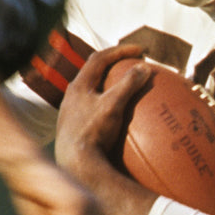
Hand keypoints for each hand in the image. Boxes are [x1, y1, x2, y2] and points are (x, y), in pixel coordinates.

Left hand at [54, 44, 152, 183]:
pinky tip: (117, 117)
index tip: (139, 50)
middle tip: (131, 64)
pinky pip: (91, 110)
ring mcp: (70, 113)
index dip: (120, 51)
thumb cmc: (93, 133)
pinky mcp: (73, 129)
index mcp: (78, 86)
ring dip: (108, 85)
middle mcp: (71, 96)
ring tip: (125, 87)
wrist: (74, 164)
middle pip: (93, 73)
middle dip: (113, 65)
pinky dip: (106, 105)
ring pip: (91, 92)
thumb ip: (128, 84)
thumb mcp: (113, 106)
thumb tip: (144, 67)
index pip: (99, 58)